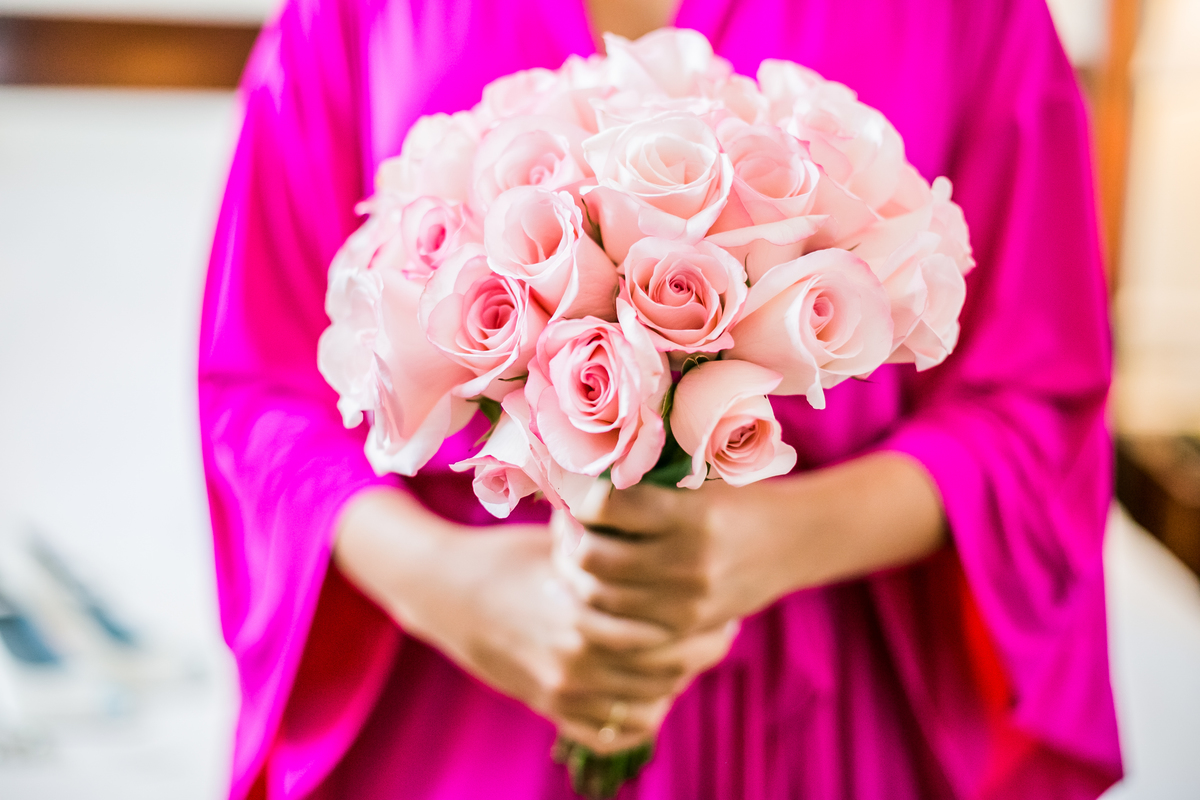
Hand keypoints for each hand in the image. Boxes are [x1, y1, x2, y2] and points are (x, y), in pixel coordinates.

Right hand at [333, 488, 737, 752]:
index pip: (667, 630)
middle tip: (721, 633)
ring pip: (644, 703)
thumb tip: (660, 500)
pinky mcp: (548, 708)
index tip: (723, 607)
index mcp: (583, 609)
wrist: (446, 595)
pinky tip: (652, 692)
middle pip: (665, 670)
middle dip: (700, 653)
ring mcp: (561, 689)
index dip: (704, 622)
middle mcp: (574, 657)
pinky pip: (609, 732)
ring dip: (675, 683)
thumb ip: (609, 535)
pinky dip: (637, 716)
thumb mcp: (559, 539)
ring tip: (692, 658)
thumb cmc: (509, 556)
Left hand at [560, 453, 948, 637]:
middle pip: (593, 556)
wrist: (795, 541)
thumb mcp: (702, 474)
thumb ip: (648, 474)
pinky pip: (619, 624)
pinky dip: (598, 603)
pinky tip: (595, 582)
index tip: (571, 487)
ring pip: (598, 594)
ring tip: (575, 551)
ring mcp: (687, 601)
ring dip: (576, 572)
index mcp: (692, 515)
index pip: (607, 505)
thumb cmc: (738, 495)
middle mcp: (689, 562)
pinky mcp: (685, 626)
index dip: (577, 496)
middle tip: (565, 522)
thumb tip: (579, 463)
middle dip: (569, 537)